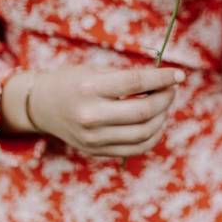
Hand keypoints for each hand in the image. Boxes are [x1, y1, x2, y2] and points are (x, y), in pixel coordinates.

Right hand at [1, 65, 184, 157]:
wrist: (42, 106)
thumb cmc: (73, 81)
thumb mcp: (96, 70)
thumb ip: (128, 77)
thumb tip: (164, 81)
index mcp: (90, 88)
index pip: (137, 82)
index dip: (163, 78)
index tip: (179, 75)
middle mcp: (91, 116)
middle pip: (144, 111)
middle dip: (166, 98)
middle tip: (172, 89)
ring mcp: (94, 138)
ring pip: (144, 132)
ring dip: (163, 117)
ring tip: (164, 104)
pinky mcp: (97, 151)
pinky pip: (136, 148)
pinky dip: (154, 136)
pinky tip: (157, 122)